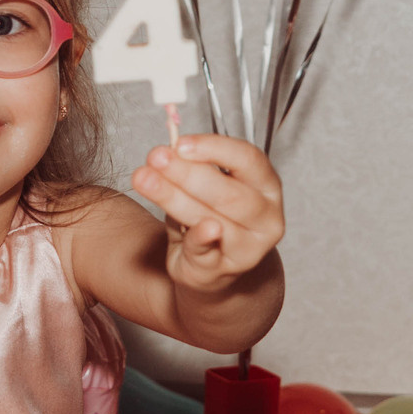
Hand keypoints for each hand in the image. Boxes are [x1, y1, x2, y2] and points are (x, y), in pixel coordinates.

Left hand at [131, 134, 284, 293]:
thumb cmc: (210, 217)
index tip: (180, 143)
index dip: (214, 148)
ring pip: (214, 219)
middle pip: (230, 192)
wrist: (212, 268)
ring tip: (146, 179)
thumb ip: (192, 167)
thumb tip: (167, 150)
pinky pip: (207, 251)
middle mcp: (266, 216)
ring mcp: (250, 248)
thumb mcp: (204, 186)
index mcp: (266, 185)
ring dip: (175, 197)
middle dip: (188, 172)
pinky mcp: (226, 270)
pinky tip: (186, 228)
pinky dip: (197, 238)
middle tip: (156, 158)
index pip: (248, 159)